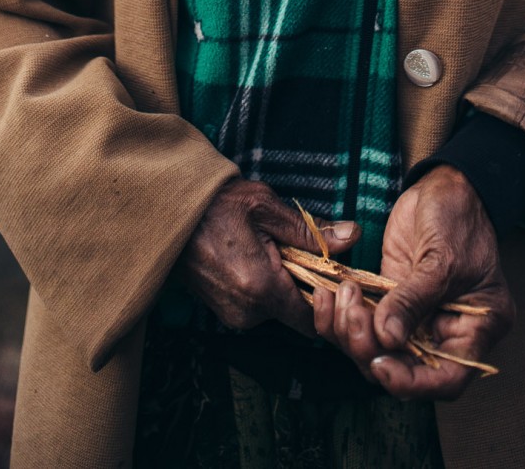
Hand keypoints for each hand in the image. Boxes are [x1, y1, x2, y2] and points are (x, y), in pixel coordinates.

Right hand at [178, 178, 359, 336]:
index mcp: (262, 289)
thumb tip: (354, 236)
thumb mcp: (267, 208)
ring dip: (280, 283)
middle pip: (295, 313)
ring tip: (268, 249)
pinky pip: (256, 306)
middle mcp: (247, 313)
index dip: (326, 298)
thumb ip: (312, 231)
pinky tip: (251, 258)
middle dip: (301, 284)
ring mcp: (232, 316)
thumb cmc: (218, 205)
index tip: (330, 274)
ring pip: (276, 308)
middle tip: (293, 249)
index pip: (313, 318)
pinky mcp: (223, 313)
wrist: (170, 214)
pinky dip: (262, 286)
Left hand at [312, 165, 512, 397]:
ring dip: (350, 331)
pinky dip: (341, 316)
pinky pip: (363, 321)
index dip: (413, 383)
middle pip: (404, 369)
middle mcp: (445, 332)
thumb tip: (387, 338)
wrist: (445, 186)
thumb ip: (414, 300)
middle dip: (371, 351)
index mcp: (475, 329)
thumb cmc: (458, 218)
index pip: (447, 379)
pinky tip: (328, 296)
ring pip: (376, 349)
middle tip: (352, 315)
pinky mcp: (389, 300)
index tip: (381, 364)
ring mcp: (415, 317)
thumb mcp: (441, 259)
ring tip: (341, 294)